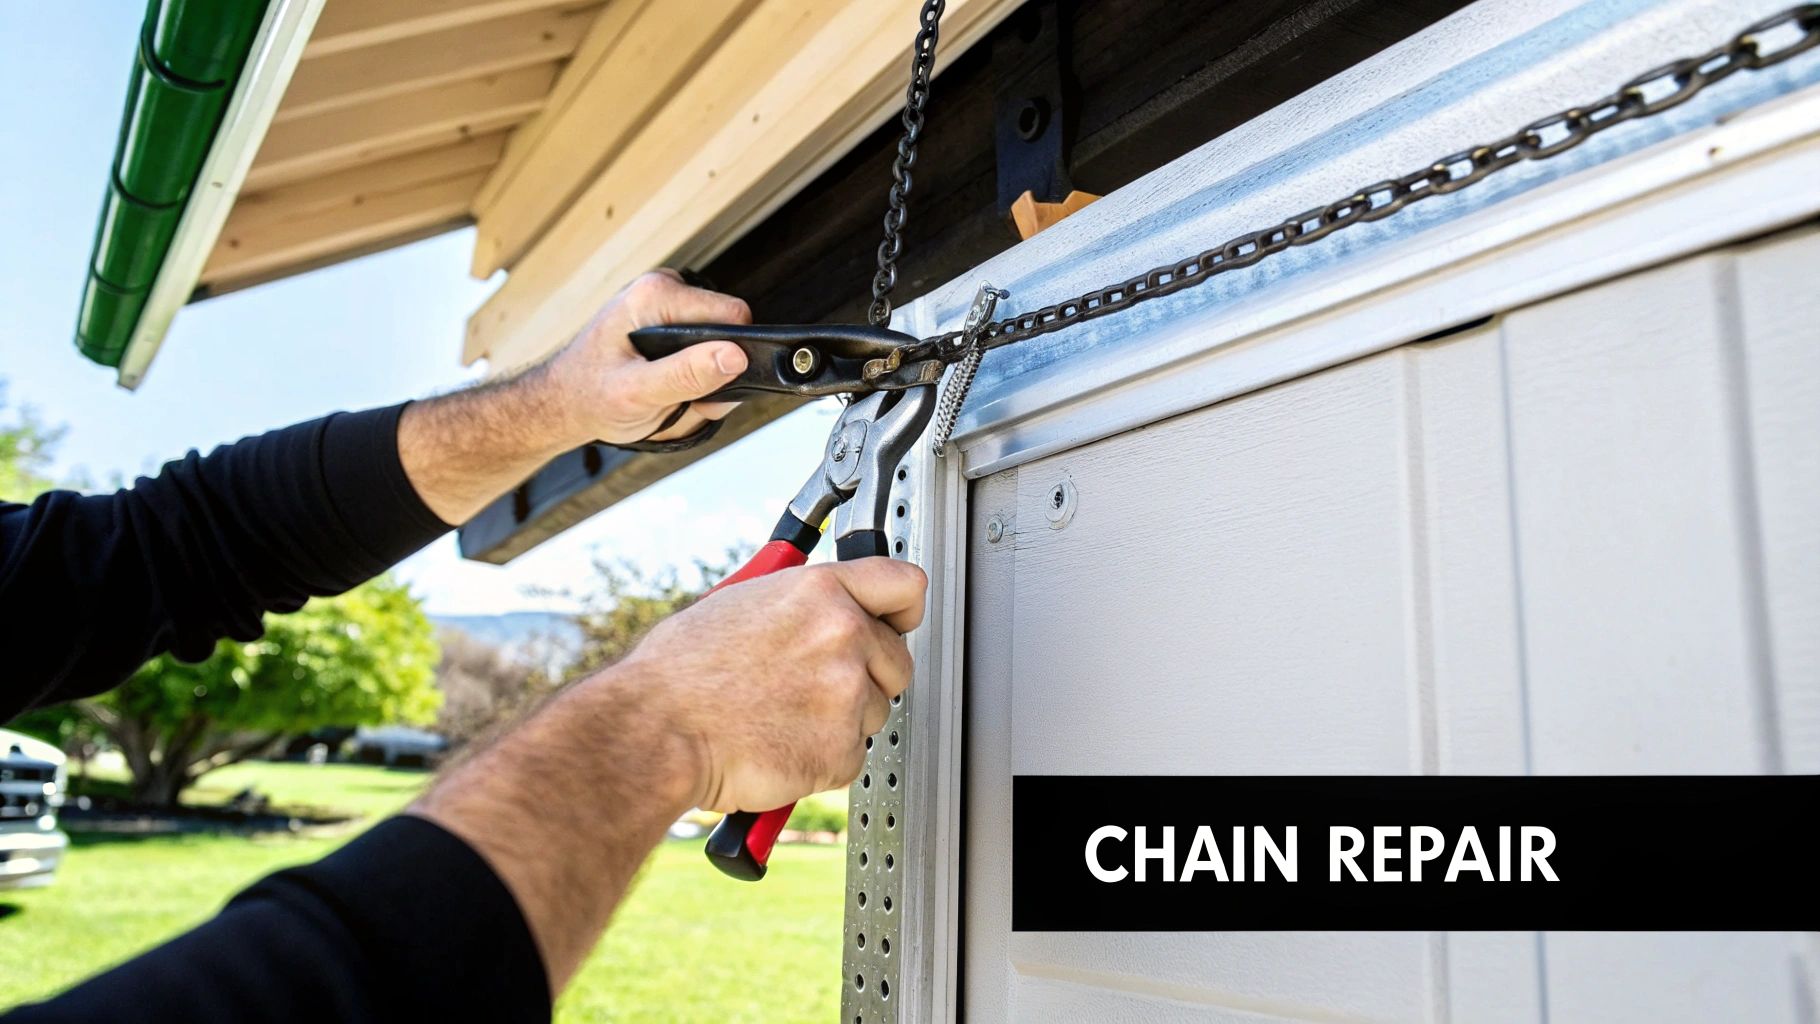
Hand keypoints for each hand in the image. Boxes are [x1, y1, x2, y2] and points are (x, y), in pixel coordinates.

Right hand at [409, 556, 926, 989]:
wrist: (654, 731)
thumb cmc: (679, 673)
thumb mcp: (740, 604)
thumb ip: (800, 603)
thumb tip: (823, 609)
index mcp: (819, 590)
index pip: (905, 584)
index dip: (903, 609)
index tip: (898, 621)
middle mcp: (843, 634)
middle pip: (898, 660)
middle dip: (866, 678)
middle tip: (811, 688)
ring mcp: (847, 694)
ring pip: (876, 712)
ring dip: (841, 721)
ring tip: (780, 716)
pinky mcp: (841, 749)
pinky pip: (852, 756)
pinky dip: (822, 759)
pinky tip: (778, 744)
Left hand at [538, 269, 752, 445]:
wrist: (564, 402)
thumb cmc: (588, 395)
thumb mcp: (636, 394)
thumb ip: (685, 375)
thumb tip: (732, 356)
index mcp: (656, 295)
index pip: (732, 315)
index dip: (732, 357)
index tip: (706, 389)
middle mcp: (663, 291)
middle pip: (728, 333)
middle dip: (714, 376)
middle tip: (679, 401)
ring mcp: (667, 306)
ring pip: (719, 348)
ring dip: (703, 384)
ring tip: (668, 398)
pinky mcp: (670, 323)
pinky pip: (705, 354)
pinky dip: (694, 381)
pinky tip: (668, 391)